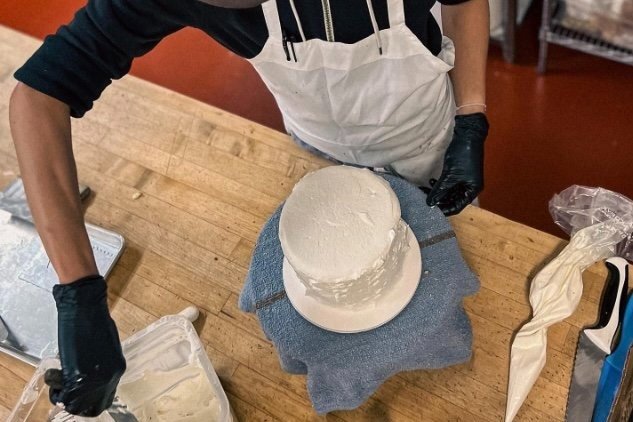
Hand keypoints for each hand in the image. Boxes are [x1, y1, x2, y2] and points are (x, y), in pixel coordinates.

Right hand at [45, 275, 125, 415]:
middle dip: (76, 402)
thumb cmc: (93, 321)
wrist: (85, 307)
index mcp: (118, 369)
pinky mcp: (79, 377)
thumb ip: (101, 365)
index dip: (89, 399)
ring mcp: (96, 379)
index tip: (77, 393)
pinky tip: (54, 373)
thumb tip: (91, 376)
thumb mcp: (104, 348)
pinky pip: (64, 396)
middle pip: (93, 407)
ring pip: (76, 405)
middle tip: (63, 390)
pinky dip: (55, 388)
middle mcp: (110, 378)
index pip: (106, 398)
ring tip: (58, 379)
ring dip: (63, 396)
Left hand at [426, 113, 488, 215]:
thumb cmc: (463, 156)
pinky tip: (431, 182)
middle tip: (424, 198)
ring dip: (437, 191)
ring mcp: (464, 180)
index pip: (457, 206)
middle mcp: (470, 187)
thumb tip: (430, 203)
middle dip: (438, 199)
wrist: (468, 135)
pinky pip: (448, 183)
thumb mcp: (449, 175)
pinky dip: (440, 184)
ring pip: (449, 191)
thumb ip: (439, 190)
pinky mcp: (459, 173)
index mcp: (472, 190)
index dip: (444, 209)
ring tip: (424, 189)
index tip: (431, 209)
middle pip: (452, 199)